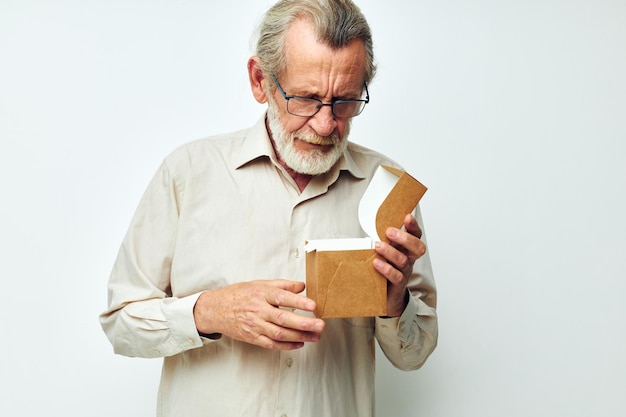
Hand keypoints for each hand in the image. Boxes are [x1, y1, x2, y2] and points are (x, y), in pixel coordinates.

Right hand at [193, 279, 324, 349]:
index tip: (313, 305)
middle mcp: (258, 310)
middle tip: (320, 325)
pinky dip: (287, 345)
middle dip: (304, 323)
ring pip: (280, 334)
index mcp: (261, 294)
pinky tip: (300, 343)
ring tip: (315, 336)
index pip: (282, 297)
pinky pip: (272, 344)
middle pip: (283, 318)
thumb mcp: (259, 284)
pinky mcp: (252, 338)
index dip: (299, 302)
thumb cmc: (239, 295)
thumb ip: (282, 285)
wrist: (215, 309)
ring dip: (300, 336)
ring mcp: (255, 326)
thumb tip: (302, 286)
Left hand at [374, 214, 426, 316]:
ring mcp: (404, 272)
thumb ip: (382, 240)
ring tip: (378, 246)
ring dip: (390, 251)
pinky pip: (396, 276)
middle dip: (404, 238)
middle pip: (417, 247)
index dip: (414, 226)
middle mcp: (408, 259)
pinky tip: (376, 263)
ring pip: (403, 261)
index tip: (407, 217)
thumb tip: (368, 221)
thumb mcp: (385, 252)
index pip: (416, 235)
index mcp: (406, 249)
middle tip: (389, 232)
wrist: (387, 298)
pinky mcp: (397, 285)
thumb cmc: (384, 270)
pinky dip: (386, 269)